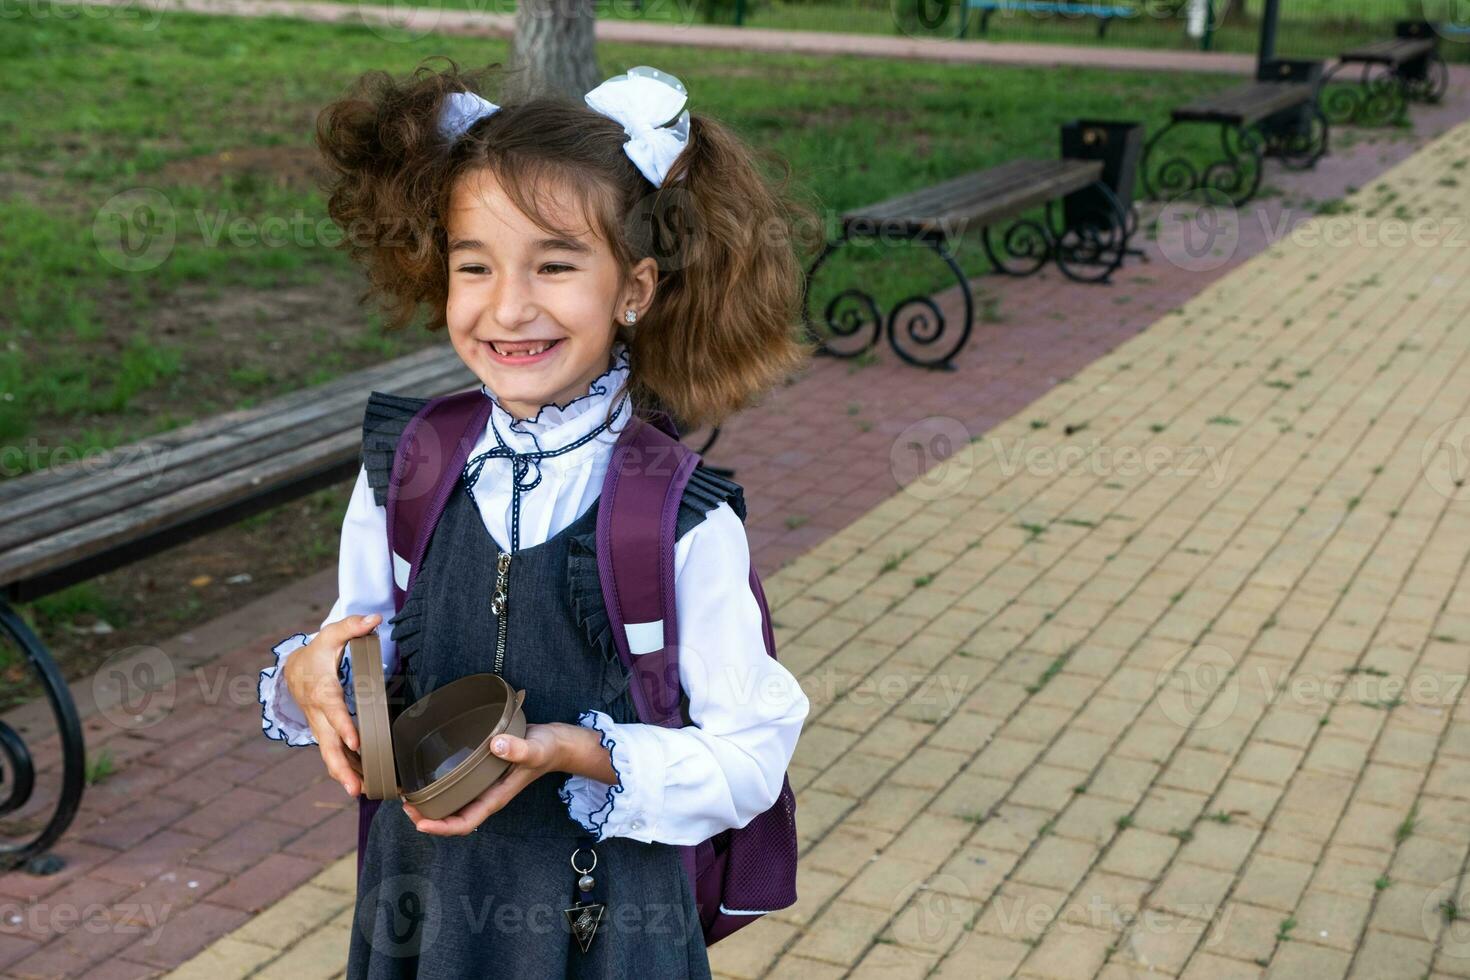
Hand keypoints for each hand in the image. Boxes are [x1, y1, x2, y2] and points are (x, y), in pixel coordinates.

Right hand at [283, 613, 380, 797]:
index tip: (356, 743)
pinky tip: (361, 784)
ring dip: (342, 775)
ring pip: (329, 755)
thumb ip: (352, 626)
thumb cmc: (317, 653)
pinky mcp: (325, 734)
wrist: (293, 669)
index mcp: (323, 691)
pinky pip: (333, 754)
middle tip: (354, 788)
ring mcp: (321, 727)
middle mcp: (319, 715)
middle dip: (340, 767)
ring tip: (359, 792)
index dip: (344, 726)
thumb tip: (375, 619)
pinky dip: (344, 770)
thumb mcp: (330, 635)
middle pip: (328, 745)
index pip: (334, 712)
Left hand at [404, 722, 617, 835]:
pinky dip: (440, 786)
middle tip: (405, 803)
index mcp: (496, 798)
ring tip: (410, 792)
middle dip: (427, 816)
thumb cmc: (548, 749)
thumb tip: (496, 745)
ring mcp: (484, 786)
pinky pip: (457, 787)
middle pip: (452, 818)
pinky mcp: (482, 772)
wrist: (559, 743)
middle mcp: (487, 795)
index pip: (465, 823)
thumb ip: (518, 749)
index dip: (441, 828)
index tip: (419, 822)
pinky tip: (428, 774)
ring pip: (453, 804)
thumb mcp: (535, 749)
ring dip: (430, 803)